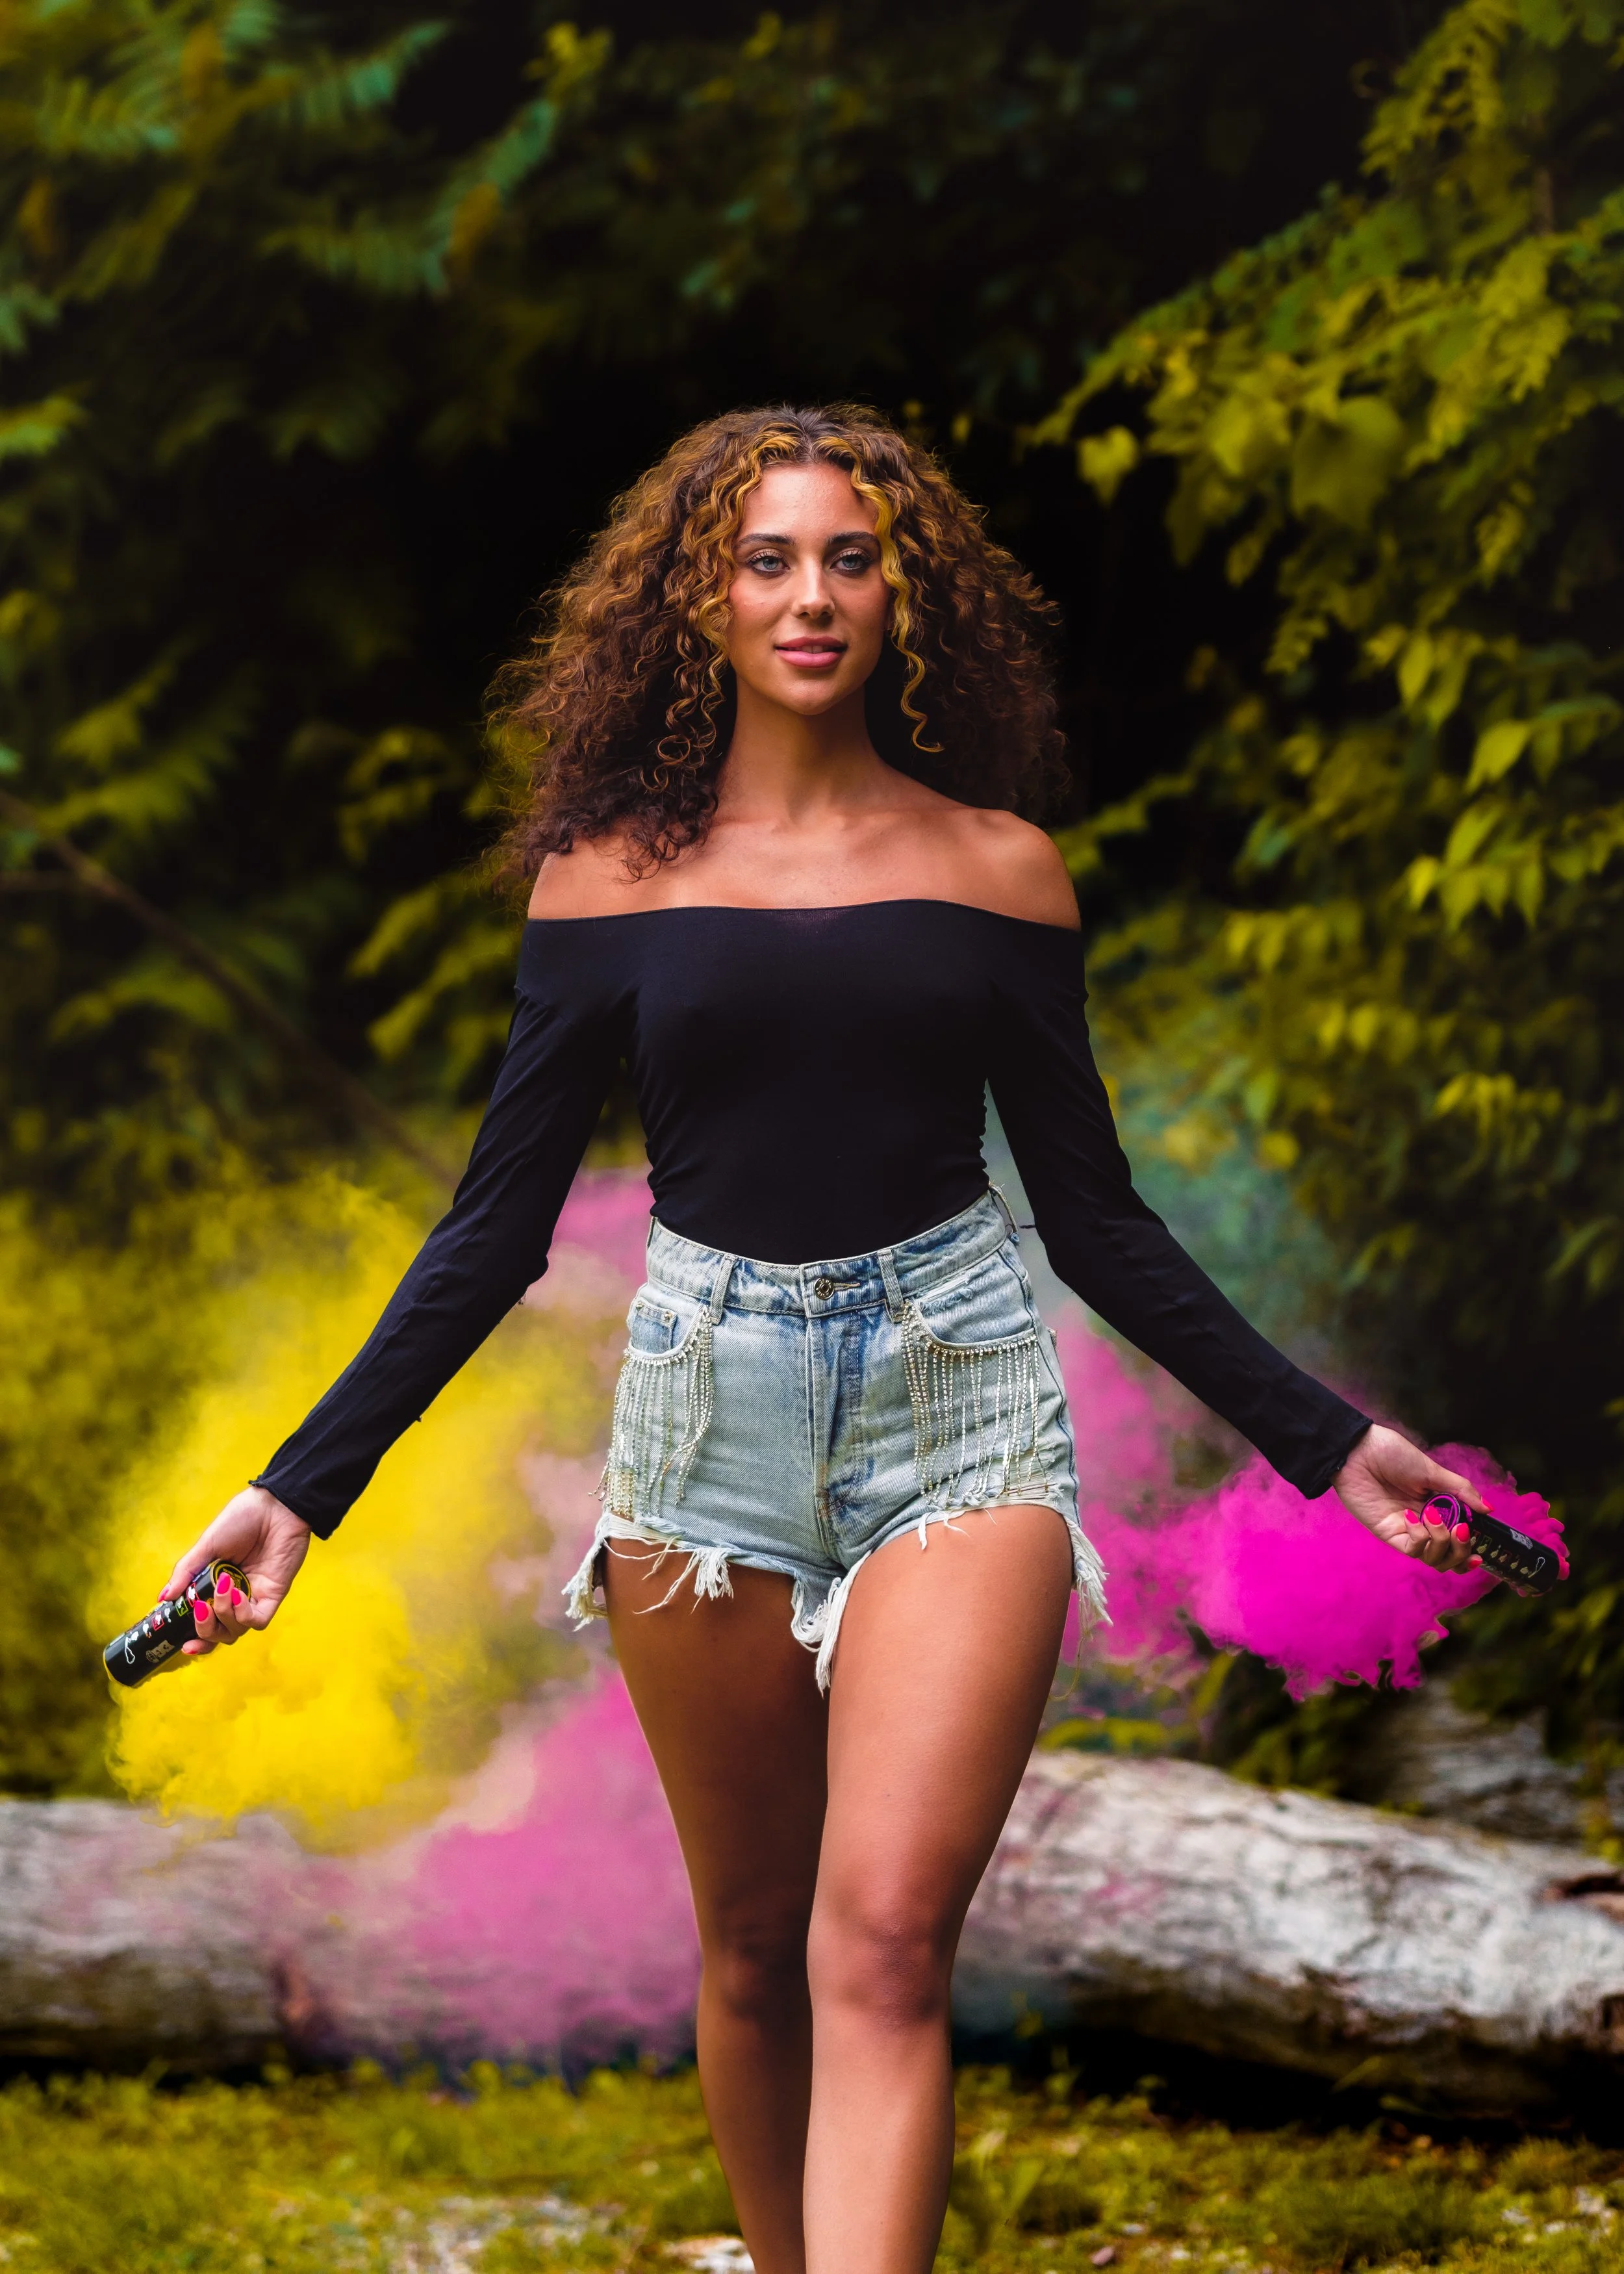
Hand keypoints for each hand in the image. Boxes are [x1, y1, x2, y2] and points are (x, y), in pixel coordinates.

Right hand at [161, 1486, 311, 1656]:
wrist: (274, 1506)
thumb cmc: (240, 1520)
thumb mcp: (207, 1545)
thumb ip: (186, 1572)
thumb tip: (163, 1597)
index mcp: (214, 1587)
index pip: (204, 1623)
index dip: (195, 1637)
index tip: (183, 1645)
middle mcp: (233, 1597)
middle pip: (219, 1634)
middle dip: (206, 1630)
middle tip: (200, 1609)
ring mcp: (253, 1598)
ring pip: (236, 1630)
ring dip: (223, 1615)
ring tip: (222, 1587)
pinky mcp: (273, 1595)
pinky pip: (257, 1621)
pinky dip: (243, 1614)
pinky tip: (237, 1593)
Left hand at [1333, 1424, 1486, 1574]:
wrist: (1358, 1451)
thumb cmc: (1393, 1454)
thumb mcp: (1432, 1470)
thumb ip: (1461, 1490)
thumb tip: (1488, 1510)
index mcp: (1439, 1507)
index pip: (1459, 1539)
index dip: (1471, 1548)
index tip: (1482, 1549)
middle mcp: (1425, 1523)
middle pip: (1449, 1556)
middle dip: (1461, 1550)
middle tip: (1460, 1529)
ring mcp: (1407, 1531)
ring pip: (1433, 1559)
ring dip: (1441, 1542)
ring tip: (1433, 1516)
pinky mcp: (1389, 1534)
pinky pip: (1412, 1550)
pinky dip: (1419, 1538)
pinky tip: (1413, 1516)